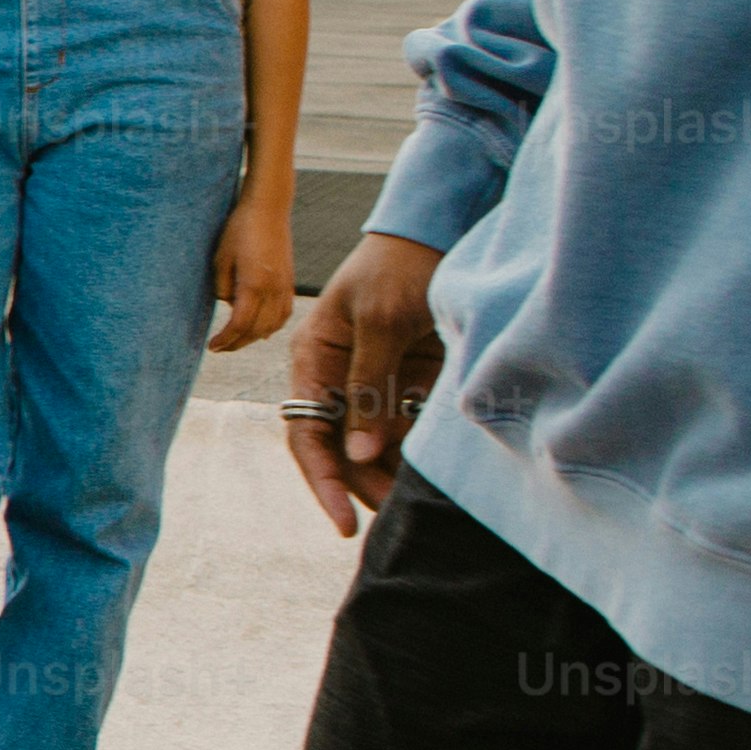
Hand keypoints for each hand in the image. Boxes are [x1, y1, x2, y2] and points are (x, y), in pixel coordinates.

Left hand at [206, 193, 297, 355]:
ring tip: (236, 341)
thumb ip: (224, 288)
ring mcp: (285, 286)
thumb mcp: (220, 259)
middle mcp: (274, 289)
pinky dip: (273, 326)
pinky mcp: (290, 281)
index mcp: (254, 284)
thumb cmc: (239, 230)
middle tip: (219, 348)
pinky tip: (262, 331)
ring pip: (274, 325)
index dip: (225, 339)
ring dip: (254, 337)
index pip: (240, 324)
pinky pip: (284, 313)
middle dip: (237, 343)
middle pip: (257, 330)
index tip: (211, 346)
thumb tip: (230, 307)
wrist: (268, 209)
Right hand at [283, 232, 444, 533]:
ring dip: (390, 472)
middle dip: (362, 482)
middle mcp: (337, 375)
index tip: (345, 520)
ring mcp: (374, 377)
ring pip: (374, 441)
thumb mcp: (381, 322)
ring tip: (412, 502)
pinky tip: (429, 470)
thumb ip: (369, 385)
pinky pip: (406, 424)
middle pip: (339, 445)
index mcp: (314, 359)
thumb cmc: (400, 266)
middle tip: (392, 515)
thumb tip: (359, 452)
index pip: (306, 433)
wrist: (443, 229)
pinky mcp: (409, 377)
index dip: (323, 479)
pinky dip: (415, 448)